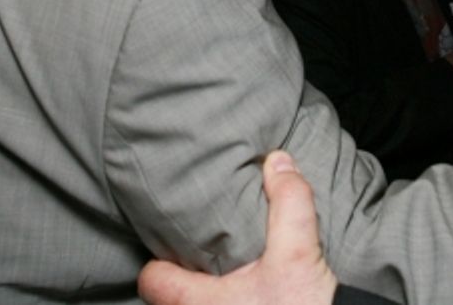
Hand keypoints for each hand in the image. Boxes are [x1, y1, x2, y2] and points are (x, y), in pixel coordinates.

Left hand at [137, 150, 337, 304]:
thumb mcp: (299, 252)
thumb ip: (289, 202)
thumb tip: (278, 161)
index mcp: (200, 302)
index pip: (152, 280)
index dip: (161, 259)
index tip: (175, 245)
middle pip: (172, 296)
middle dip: (188, 272)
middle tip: (206, 250)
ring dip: (209, 291)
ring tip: (230, 272)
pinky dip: (230, 301)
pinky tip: (254, 293)